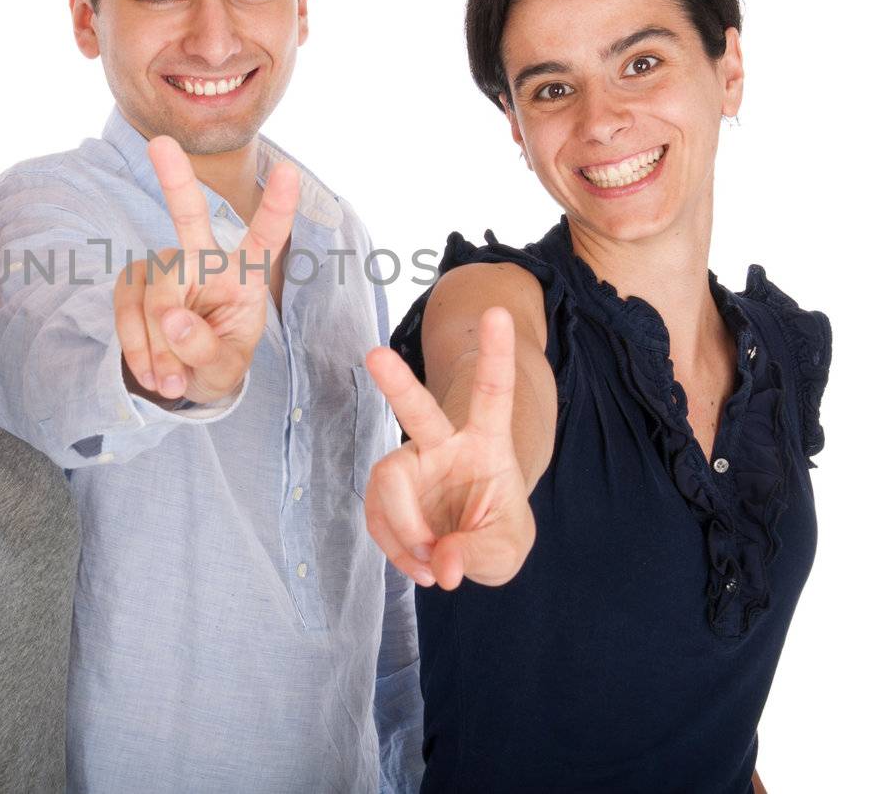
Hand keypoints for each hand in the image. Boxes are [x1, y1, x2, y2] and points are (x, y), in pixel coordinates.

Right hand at [113, 135, 298, 404]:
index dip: (277, 207)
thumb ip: (204, 348)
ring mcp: (165, 264)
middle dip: (175, 178)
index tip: (288, 172)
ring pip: (157, 297)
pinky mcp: (132, 279)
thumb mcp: (223, 368)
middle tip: (159, 143)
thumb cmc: (214, 363)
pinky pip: (128, 311)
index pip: (265, 238)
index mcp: (245, 275)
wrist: (176, 380)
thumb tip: (169, 320)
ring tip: (172, 382)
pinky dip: (137, 349)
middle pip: (189, 218)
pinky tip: (151, 372)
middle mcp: (205, 257)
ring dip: (160, 349)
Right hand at [363, 307, 535, 589]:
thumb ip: (479, 554)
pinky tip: (419, 566)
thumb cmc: (494, 533)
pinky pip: (376, 516)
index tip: (499, 313)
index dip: (494, 355)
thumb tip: (441, 562)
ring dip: (404, 529)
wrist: (467, 547)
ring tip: (431, 566)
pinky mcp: (386, 492)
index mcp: (486, 442)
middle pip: (417, 410)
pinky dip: (395, 549)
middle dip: (397, 382)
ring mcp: (409, 466)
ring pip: (387, 481)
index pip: (492, 393)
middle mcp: (442, 444)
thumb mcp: (506, 551)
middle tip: (374, 355)